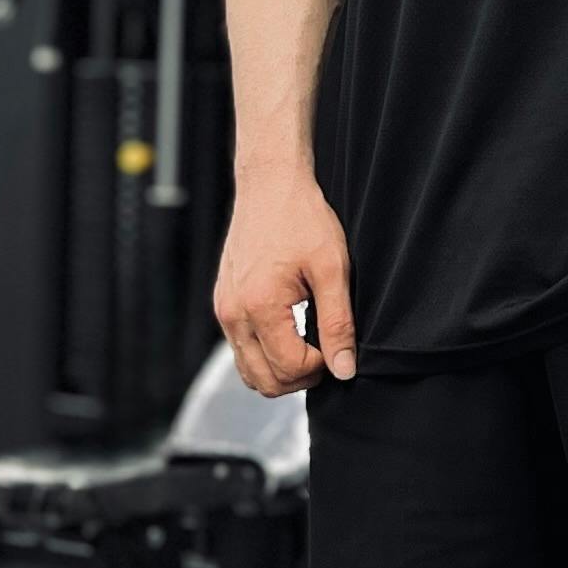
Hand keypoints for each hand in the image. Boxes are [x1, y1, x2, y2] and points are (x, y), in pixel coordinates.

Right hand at [214, 171, 358, 390]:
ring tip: (310, 346)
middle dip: (300, 377)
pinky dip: (265, 355)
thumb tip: (344, 369)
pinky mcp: (223, 303)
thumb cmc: (301, 219)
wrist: (270, 186)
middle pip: (264, 381)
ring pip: (249, 371)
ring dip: (281, 371)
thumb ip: (338, 324)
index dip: (322, 366)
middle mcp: (233, 313)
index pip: (290, 367)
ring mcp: (223, 310)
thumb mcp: (332, 269)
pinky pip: (240, 350)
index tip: (337, 345)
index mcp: (259, 306)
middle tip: (327, 353)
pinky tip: (290, 333)